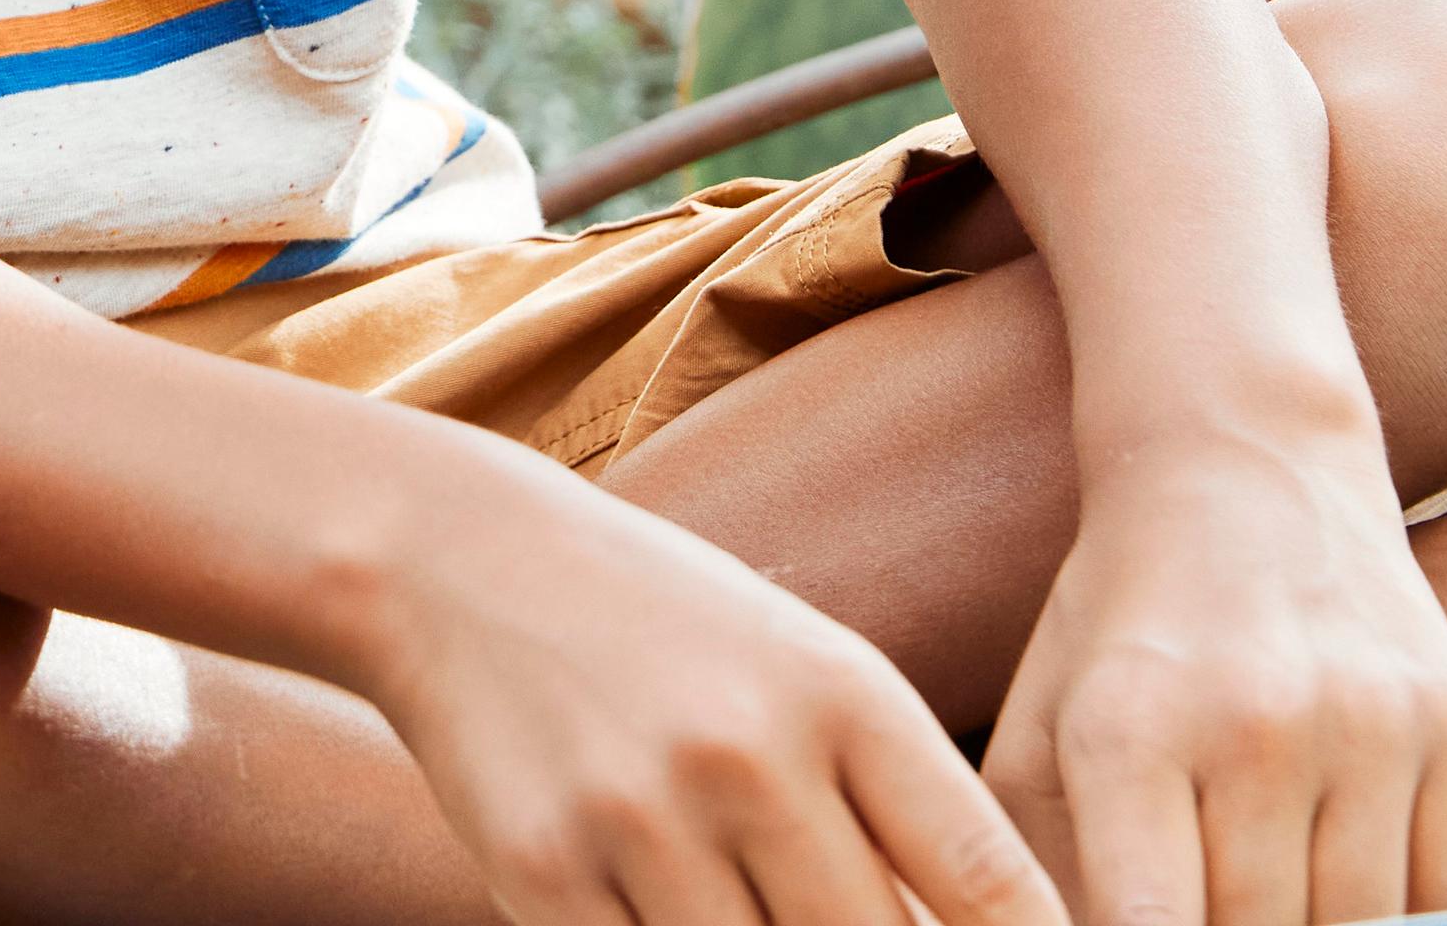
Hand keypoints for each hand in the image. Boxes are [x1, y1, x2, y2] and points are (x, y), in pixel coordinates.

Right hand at [374, 446, 1064, 925]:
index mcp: (840, 692)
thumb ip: (887, 810)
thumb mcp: (794, 668)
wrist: (451, 555)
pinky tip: (649, 903)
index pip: (995, 889)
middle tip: (816, 908)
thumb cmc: (659, 624)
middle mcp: (750, 754)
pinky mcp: (544, 874)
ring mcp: (642, 819)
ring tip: (728, 884)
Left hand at [988, 431, 1446, 924]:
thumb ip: (1043, 860)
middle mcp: (1251, 725)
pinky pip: (1444, 891)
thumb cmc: (1123, 619)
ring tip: (1269, 890)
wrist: (1243, 467)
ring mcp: (1368, 728)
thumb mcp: (1042, 719)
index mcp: (1126, 727)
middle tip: (1207, 907)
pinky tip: (1341, 878)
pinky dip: (1404, 911)